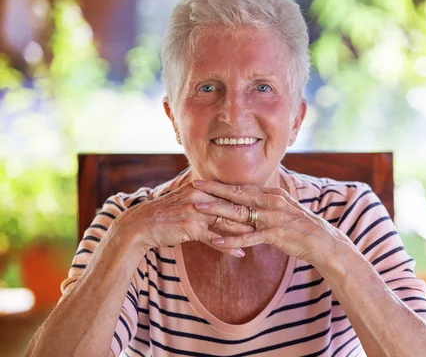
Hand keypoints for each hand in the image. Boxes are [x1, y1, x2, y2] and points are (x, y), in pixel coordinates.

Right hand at [113, 183, 253, 257]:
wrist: (141, 224)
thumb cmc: (166, 214)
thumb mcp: (186, 200)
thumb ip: (204, 199)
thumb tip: (221, 200)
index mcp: (201, 188)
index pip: (230, 193)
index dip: (248, 200)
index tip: (265, 206)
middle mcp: (200, 196)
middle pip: (232, 206)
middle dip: (252, 214)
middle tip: (270, 222)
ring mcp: (196, 210)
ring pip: (226, 222)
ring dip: (245, 231)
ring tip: (261, 238)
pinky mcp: (190, 227)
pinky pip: (214, 238)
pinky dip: (228, 246)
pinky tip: (239, 253)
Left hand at [192, 180, 344, 264]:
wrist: (321, 241)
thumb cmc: (300, 227)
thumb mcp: (283, 210)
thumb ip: (266, 204)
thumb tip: (250, 201)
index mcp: (272, 194)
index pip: (242, 187)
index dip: (221, 184)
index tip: (203, 180)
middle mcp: (271, 201)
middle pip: (238, 193)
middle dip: (214, 189)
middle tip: (193, 186)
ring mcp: (273, 217)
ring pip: (240, 212)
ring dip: (217, 210)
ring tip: (197, 208)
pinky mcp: (275, 234)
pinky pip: (249, 237)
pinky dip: (232, 239)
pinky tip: (217, 242)